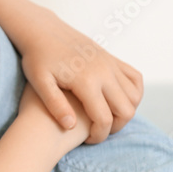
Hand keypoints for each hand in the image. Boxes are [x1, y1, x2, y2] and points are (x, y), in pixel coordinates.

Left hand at [0, 0, 144, 143]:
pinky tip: (116, 101)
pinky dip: (133, 93)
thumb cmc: (37, 58)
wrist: (42, 30)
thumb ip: (55, 105)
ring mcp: (110, 63)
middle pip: (126, 110)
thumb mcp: (39, 82)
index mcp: (86, 80)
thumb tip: (71, 126)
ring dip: (125, 111)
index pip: (104, 119)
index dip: (99, 136)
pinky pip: (135, 78)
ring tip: (104, 118)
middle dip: (115, 127)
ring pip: (134, 95)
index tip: (88, 141)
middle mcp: (103, 71)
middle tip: (97, 132)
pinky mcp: (112, 58)